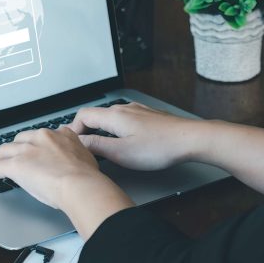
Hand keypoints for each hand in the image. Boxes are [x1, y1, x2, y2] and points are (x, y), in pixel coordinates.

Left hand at [0, 127, 106, 208]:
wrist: (80, 185)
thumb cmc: (86, 178)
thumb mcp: (85, 158)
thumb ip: (76, 154)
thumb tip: (74, 161)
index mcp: (60, 135)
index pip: (41, 137)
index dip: (33, 144)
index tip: (31, 149)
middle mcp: (42, 138)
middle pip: (20, 140)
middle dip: (13, 149)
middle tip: (8, 157)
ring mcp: (27, 150)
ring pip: (5, 151)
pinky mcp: (15, 164)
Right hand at [68, 102, 199, 170]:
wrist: (190, 139)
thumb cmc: (160, 147)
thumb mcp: (121, 153)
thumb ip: (97, 146)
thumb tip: (78, 142)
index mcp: (114, 116)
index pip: (83, 115)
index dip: (74, 128)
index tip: (73, 142)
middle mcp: (125, 109)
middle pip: (97, 115)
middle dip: (87, 130)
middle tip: (84, 147)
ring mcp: (138, 111)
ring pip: (112, 118)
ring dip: (103, 130)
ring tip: (103, 146)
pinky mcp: (149, 117)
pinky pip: (126, 120)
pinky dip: (118, 130)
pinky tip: (125, 142)